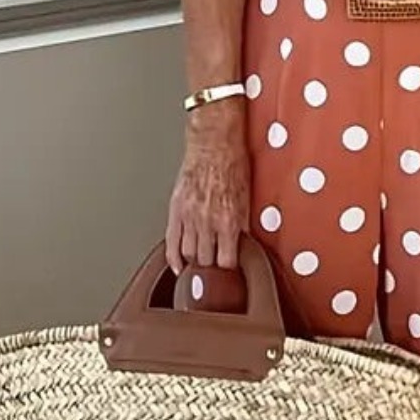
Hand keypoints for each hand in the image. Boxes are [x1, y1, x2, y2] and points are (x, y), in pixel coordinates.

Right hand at [165, 109, 250, 272]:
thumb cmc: (233, 163)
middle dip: (212, 271)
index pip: (228, 262)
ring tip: (201, 270)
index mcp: (228, 220)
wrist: (213, 143)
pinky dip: (173, 258)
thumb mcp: (248, 198)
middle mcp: (206, 222)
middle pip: (206, 262)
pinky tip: (178, 267)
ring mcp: (188, 217)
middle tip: (217, 275)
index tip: (234, 275)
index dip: (231, 271)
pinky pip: (171, 242)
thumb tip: (246, 245)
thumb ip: (244, 224)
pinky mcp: (175, 210)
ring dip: (195, 264)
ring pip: (188, 255)